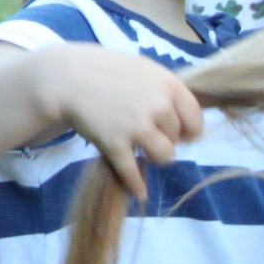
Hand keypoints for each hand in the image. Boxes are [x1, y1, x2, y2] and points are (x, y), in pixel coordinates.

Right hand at [29, 46, 202, 201]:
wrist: (68, 78)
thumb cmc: (107, 71)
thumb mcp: (144, 70)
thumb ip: (165, 91)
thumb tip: (183, 118)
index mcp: (169, 85)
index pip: (195, 120)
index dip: (188, 131)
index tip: (179, 136)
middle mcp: (158, 106)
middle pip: (177, 140)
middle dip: (164, 140)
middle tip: (147, 137)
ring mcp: (137, 126)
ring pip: (164, 157)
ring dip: (155, 159)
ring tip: (143, 155)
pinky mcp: (115, 144)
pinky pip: (133, 172)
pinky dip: (136, 185)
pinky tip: (138, 192)